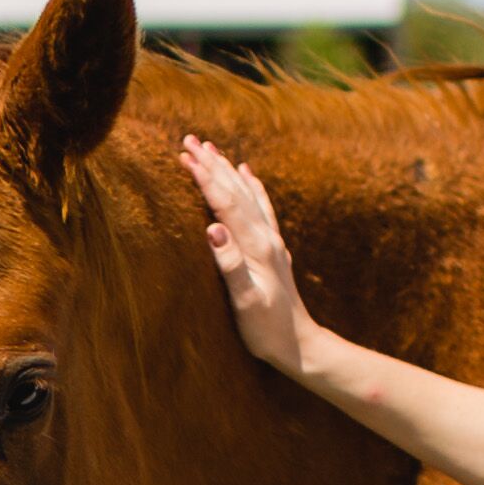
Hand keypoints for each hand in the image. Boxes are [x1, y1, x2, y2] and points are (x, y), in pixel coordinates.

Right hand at [183, 135, 314, 377]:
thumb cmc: (266, 329)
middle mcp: (266, 238)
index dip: (204, 178)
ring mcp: (272, 241)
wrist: (299, 344)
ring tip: (211, 148)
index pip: (225, 203)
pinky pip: (262, 207)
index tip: (183, 155)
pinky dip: (253, 186)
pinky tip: (248, 173)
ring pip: (248, 194)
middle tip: (189, 140)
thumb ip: (229, 265)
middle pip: (236, 191)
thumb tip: (212, 229)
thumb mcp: (244, 301)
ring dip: (228, 170)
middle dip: (212, 164)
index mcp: (255, 247)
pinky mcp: (274, 248)